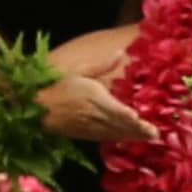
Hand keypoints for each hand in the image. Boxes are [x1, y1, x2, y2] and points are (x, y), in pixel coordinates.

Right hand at [38, 71, 159, 143]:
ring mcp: (90, 127)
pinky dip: (121, 138)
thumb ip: (101, 65)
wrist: (37, 108)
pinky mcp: (86, 135)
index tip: (136, 117)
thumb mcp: (78, 70)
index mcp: (92, 96)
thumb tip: (120, 52)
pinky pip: (107, 137)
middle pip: (118, 123)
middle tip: (155, 133)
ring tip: (150, 137)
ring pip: (115, 132)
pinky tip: (131, 138)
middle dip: (137, 129)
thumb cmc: (57, 86)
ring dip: (133, 135)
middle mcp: (93, 114)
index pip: (110, 107)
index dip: (124, 114)